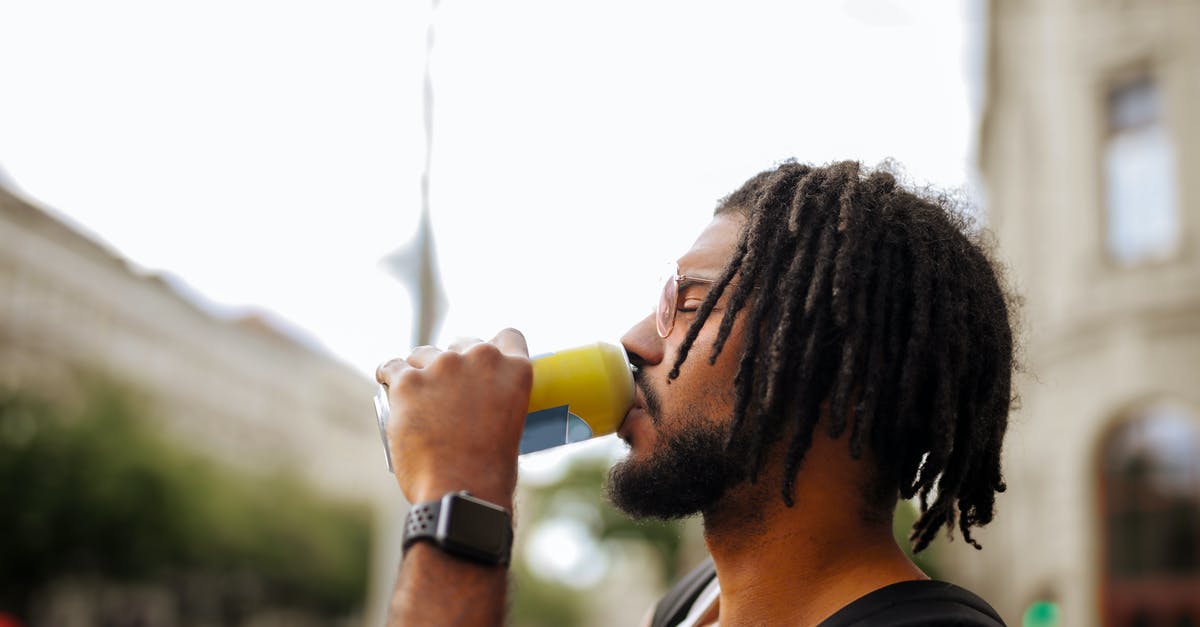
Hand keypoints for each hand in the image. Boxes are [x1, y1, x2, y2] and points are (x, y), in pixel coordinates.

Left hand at [375, 328, 531, 507]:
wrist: (460, 490)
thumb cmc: (488, 472)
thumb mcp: (511, 425)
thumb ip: (498, 401)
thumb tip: (477, 404)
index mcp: (515, 370)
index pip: (508, 337)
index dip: (494, 347)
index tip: (481, 362)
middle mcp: (481, 358)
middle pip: (463, 342)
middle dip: (454, 360)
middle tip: (446, 388)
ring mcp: (443, 367)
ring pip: (424, 353)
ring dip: (420, 369)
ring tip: (416, 396)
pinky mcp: (408, 381)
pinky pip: (391, 367)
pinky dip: (388, 375)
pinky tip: (386, 381)